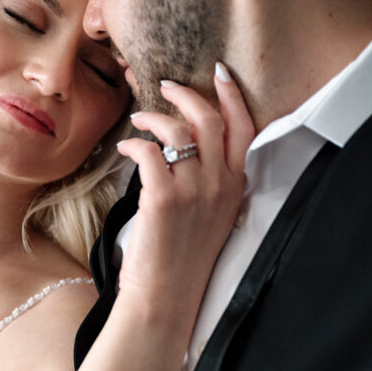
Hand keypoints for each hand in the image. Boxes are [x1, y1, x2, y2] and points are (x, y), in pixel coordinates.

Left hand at [115, 63, 253, 329]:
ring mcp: (194, 192)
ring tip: (139, 121)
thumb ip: (211, 184)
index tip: (219, 73)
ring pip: (177, 131)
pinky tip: (126, 149)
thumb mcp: (212, 219)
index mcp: (236, 189)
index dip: (232, 96)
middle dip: (186, 94)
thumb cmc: (183, 261)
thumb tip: (189, 149)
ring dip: (154, 118)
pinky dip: (135, 144)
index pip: (245, 129)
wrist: (166, 297)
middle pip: (210, 119)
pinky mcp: (163, 198)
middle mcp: (220, 186)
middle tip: (165, 86)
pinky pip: (149, 152)